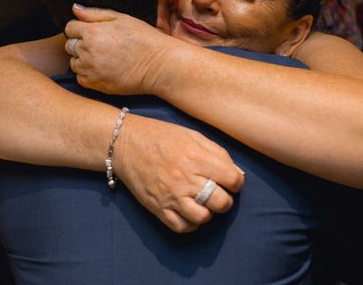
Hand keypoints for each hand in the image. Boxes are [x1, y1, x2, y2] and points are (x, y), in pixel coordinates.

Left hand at [65, 6, 175, 94]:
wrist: (159, 65)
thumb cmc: (143, 38)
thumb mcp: (121, 18)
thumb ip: (95, 14)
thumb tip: (74, 8)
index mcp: (92, 32)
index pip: (70, 28)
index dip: (80, 28)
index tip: (94, 32)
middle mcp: (87, 51)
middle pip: (69, 45)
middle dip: (80, 43)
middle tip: (100, 45)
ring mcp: (90, 69)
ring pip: (73, 62)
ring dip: (82, 59)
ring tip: (103, 58)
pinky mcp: (95, 84)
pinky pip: (80, 77)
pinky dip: (87, 73)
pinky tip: (103, 69)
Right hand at [115, 113, 244, 232]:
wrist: (125, 143)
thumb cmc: (161, 136)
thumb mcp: (192, 135)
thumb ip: (217, 153)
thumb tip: (237, 174)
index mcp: (196, 157)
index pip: (232, 179)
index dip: (237, 182)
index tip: (231, 181)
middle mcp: (185, 179)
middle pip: (221, 202)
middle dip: (225, 199)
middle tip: (219, 193)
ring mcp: (170, 195)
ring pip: (203, 217)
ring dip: (208, 212)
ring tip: (203, 203)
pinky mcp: (157, 207)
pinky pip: (181, 226)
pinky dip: (190, 223)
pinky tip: (189, 211)